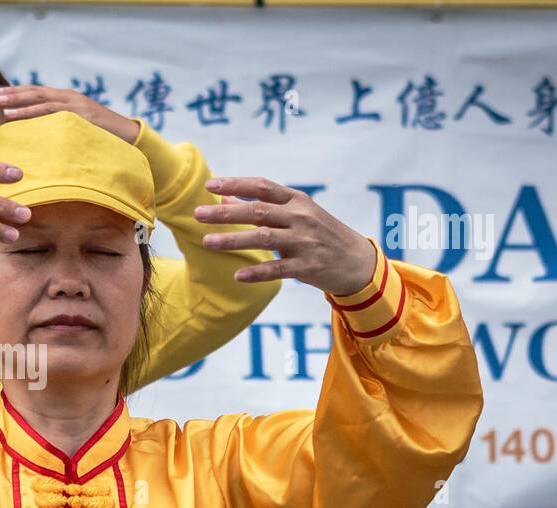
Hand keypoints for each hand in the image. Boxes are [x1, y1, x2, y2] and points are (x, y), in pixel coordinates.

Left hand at [0, 85, 139, 143]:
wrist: (131, 138)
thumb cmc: (103, 139)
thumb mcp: (78, 130)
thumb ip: (60, 128)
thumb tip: (39, 138)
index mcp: (66, 99)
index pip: (35, 93)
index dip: (14, 93)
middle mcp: (68, 97)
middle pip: (33, 92)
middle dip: (10, 93)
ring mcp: (74, 104)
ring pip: (38, 99)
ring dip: (15, 101)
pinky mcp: (79, 114)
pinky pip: (49, 112)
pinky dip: (28, 113)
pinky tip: (12, 115)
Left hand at [195, 177, 377, 295]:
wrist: (358, 261)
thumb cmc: (320, 234)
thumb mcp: (296, 214)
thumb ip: (262, 206)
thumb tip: (224, 198)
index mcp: (297, 200)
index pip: (262, 187)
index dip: (236, 184)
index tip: (210, 185)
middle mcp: (301, 217)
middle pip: (258, 210)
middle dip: (225, 212)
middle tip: (198, 214)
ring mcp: (305, 241)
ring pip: (264, 238)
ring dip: (233, 239)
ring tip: (207, 242)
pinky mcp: (309, 266)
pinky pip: (279, 269)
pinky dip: (258, 272)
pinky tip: (238, 275)